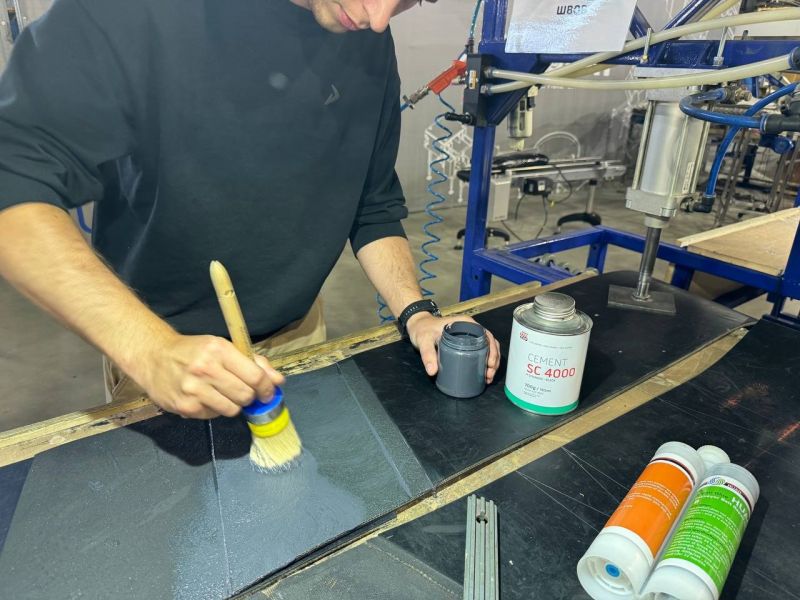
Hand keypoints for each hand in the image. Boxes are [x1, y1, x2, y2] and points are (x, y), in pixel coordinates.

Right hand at [135, 333, 284, 418]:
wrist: (154, 357)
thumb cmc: (194, 351)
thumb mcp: (224, 347)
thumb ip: (253, 363)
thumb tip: (279, 381)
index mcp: (219, 349)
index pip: (255, 376)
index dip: (267, 388)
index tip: (269, 392)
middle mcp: (206, 369)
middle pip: (245, 395)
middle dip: (250, 396)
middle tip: (244, 392)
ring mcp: (194, 389)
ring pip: (232, 409)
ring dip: (233, 404)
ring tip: (222, 393)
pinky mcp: (185, 406)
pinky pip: (214, 415)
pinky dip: (215, 409)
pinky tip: (205, 397)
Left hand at [406, 313, 500, 383]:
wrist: (418, 326)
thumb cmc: (422, 329)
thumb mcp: (424, 340)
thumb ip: (428, 355)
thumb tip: (433, 372)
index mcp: (466, 323)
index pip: (486, 335)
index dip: (492, 350)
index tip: (489, 365)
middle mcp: (471, 328)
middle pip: (490, 343)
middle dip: (493, 360)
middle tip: (488, 376)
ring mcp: (470, 335)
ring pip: (488, 348)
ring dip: (491, 362)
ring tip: (488, 377)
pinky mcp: (466, 343)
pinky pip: (480, 351)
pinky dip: (485, 361)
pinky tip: (483, 373)